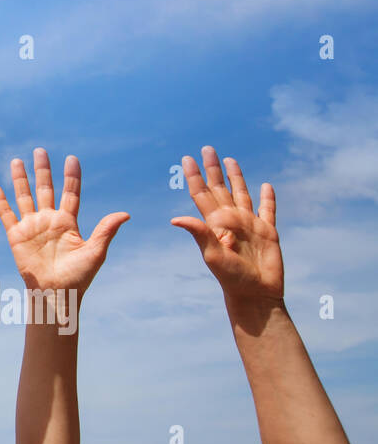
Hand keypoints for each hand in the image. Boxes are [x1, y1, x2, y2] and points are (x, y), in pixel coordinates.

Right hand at [0, 149, 128, 295]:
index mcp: (68, 222)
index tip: (72, 158)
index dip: (71, 176)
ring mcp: (31, 227)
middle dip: (42, 170)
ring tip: (16, 161)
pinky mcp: (16, 236)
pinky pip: (6, 214)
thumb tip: (126, 214)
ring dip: (20, 179)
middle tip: (40, 151)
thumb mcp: (95, 251)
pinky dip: (0, 201)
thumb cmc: (78, 277)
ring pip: (24, 197)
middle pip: (45, 189)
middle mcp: (49, 220)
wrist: (55, 294)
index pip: (70, 193)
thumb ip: (106, 230)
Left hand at [171, 146, 282, 301]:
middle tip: (207, 148)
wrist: (256, 294)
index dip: (194, 176)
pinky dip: (268, 198)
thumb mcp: (212, 254)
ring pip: (241, 194)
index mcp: (215, 223)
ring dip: (236, 177)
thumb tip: (175, 219)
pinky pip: (268, 210)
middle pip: (219, 188)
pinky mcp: (268, 232)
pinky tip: (266, 186)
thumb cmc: (231, 278)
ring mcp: (249, 224)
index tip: (186, 158)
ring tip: (230, 160)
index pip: (201, 194)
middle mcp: (230, 220)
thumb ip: (198, 233)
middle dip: (213, 169)